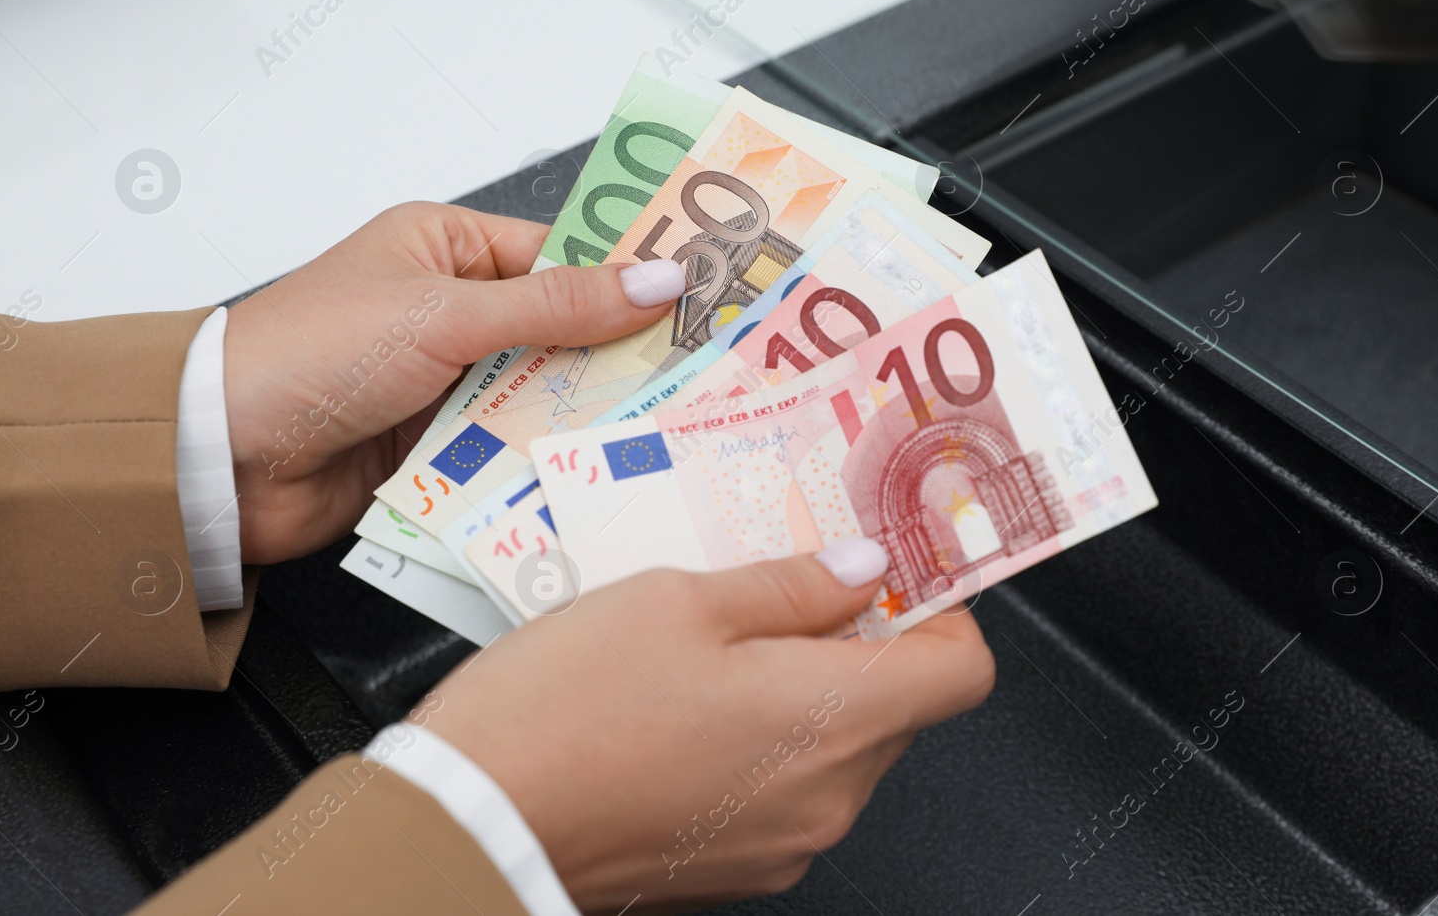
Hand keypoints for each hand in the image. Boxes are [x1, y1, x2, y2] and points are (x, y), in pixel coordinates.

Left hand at [223, 202, 685, 562]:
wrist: (218, 457)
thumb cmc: (309, 353)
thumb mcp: (444, 314)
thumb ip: (556, 305)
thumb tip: (655, 280)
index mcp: (443, 247)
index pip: (559, 256)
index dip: (625, 279)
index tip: (697, 299)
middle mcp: (447, 309)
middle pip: (559, 329)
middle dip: (615, 354)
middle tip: (698, 372)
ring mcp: (443, 380)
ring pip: (539, 392)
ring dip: (579, 411)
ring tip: (662, 423)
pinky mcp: (435, 443)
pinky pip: (508, 445)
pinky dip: (541, 455)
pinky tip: (595, 465)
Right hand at [422, 539, 995, 913]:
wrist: (475, 824)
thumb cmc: (566, 707)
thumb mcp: (678, 602)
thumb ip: (791, 586)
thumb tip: (863, 570)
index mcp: (832, 720)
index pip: (963, 671)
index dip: (943, 611)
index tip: (903, 569)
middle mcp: (828, 797)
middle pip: (901, 706)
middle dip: (863, 641)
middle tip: (795, 582)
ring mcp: (786, 842)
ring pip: (841, 748)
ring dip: (809, 690)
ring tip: (723, 644)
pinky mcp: (740, 867)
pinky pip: (789, 789)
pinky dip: (768, 742)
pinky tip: (693, 705)